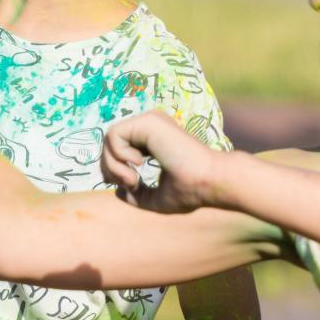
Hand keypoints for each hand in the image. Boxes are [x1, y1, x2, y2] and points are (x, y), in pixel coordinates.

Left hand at [100, 111, 235, 212]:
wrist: (209, 182)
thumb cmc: (191, 191)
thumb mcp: (157, 198)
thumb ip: (137, 194)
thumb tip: (117, 191)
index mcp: (154, 138)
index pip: (119, 147)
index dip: (114, 169)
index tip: (131, 186)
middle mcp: (151, 126)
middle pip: (110, 142)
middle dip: (110, 168)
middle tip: (130, 184)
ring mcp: (150, 121)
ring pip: (109, 138)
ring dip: (113, 164)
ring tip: (133, 180)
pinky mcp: (148, 122)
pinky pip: (114, 135)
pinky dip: (118, 156)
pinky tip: (139, 165)